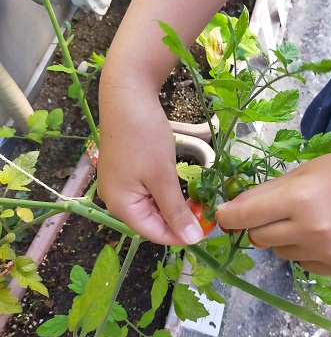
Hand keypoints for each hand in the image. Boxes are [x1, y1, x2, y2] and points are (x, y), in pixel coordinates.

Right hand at [97, 89, 203, 244]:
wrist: (128, 96)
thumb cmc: (144, 138)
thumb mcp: (163, 177)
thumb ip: (176, 211)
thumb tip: (192, 240)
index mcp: (121, 205)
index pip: (152, 233)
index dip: (179, 236)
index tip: (206, 232)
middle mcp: (117, 199)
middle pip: (151, 221)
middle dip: (179, 221)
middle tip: (206, 216)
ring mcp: (122, 185)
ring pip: (152, 206)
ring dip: (175, 207)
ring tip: (198, 205)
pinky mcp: (129, 172)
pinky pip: (149, 192)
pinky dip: (167, 194)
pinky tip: (183, 192)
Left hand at [215, 151, 330, 274]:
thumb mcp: (300, 173)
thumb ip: (264, 193)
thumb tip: (231, 211)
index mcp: (300, 199)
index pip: (248, 216)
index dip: (230, 217)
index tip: (222, 216)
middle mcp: (311, 230)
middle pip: (259, 237)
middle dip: (259, 224)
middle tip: (278, 210)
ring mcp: (326, 252)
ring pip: (279, 252)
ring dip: (282, 238)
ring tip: (307, 220)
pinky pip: (301, 262)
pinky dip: (302, 250)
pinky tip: (323, 234)